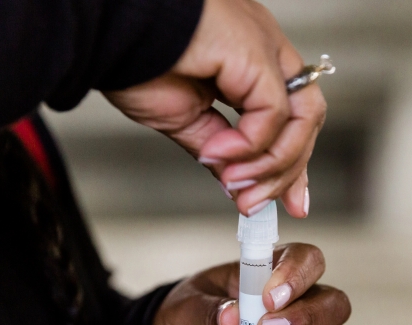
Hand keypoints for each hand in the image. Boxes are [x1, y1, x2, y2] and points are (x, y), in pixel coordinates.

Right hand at [103, 0, 326, 218]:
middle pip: (305, 119)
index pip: (292, 116)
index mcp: (249, 61)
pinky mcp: (255, 50)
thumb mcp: (185, 120)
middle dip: (288, 171)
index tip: (289, 202)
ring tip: (237, 186)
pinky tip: (218, 153)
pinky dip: (251, 144)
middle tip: (257, 203)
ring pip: (302, 116)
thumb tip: (238, 185)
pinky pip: (273, 111)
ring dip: (273, 164)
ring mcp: (264, 45)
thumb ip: (221, 152)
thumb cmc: (133, 60)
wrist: (106, 34)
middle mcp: (264, 48)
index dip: (293, 162)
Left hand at [152, 244, 349, 324]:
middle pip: (333, 307)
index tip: (269, 297)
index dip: (298, 274)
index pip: (309, 261)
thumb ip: (208, 311)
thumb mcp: (185, 308)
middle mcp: (294, 309)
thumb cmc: (187, 319)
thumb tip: (232, 318)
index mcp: (272, 275)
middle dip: (305, 320)